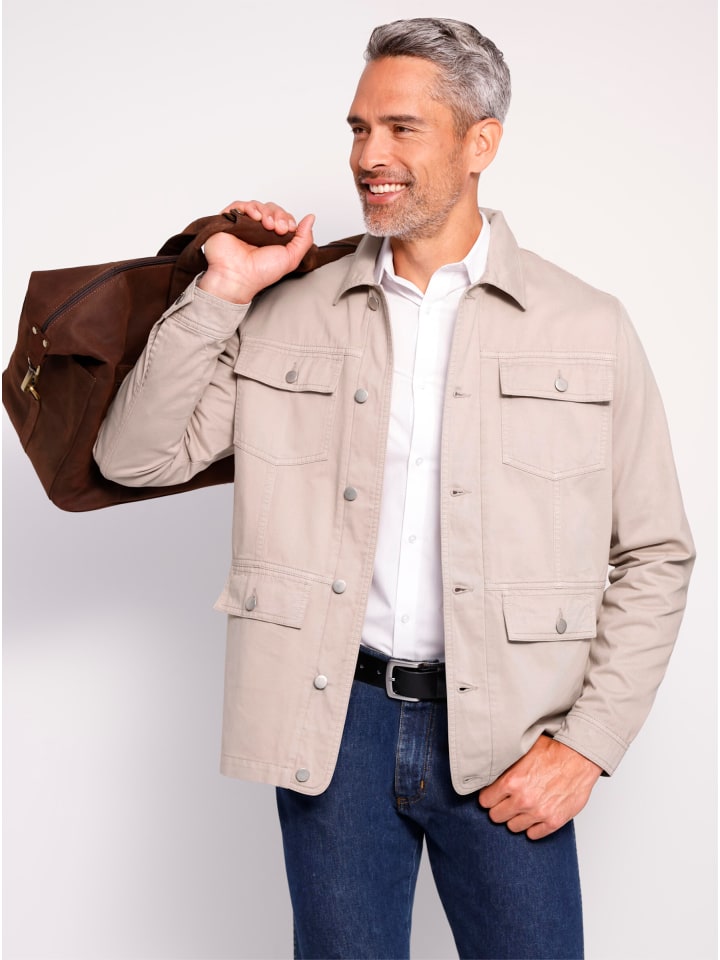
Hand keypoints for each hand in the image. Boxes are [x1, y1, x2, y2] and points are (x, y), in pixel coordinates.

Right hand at [198, 200, 314, 303]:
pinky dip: (249, 207)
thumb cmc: (261, 272)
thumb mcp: (291, 257)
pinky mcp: (229, 221)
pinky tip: (256, 218)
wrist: (239, 277)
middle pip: (271, 209)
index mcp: (272, 238)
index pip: (282, 217)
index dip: (287, 219)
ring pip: (257, 205)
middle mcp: (257, 231)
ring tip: (267, 225)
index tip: (288, 230)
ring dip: (267, 212)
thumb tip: (311, 218)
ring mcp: (243, 225)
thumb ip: (304, 238)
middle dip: (279, 215)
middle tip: (279, 229)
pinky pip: (239, 205)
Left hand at [478, 735, 601, 839]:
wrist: (581, 758)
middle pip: (496, 816)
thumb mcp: (523, 750)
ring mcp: (538, 813)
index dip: (488, 797)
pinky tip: (535, 816)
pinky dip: (533, 827)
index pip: (485, 801)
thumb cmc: (555, 751)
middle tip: (505, 802)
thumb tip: (490, 765)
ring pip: (513, 827)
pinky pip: (534, 835)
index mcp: (512, 781)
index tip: (492, 795)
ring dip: (515, 818)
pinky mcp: (553, 821)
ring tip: (522, 808)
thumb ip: (506, 763)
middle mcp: (523, 800)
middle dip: (499, 808)